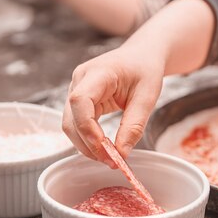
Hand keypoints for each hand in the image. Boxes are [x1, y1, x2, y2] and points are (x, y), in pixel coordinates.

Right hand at [62, 45, 164, 163]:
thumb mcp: (148, 97)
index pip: (80, 101)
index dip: (88, 129)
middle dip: (88, 145)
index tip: (106, 149)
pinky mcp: (78, 101)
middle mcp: (79, 80)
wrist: (141, 56)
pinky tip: (105, 149)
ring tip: (111, 158)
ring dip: (86, 146)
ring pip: (70, 125)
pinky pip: (77, 124)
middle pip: (71, 119)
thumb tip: (121, 154)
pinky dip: (88, 140)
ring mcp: (75, 90)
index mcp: (97, 73)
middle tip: (113, 162)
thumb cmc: (145, 70)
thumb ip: (134, 126)